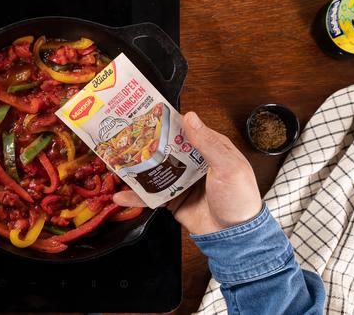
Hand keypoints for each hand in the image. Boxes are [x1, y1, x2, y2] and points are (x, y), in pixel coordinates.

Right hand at [114, 112, 261, 234]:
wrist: (234, 237)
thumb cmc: (239, 199)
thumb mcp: (228, 166)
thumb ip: (208, 143)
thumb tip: (190, 117)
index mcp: (210, 148)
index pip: (184, 130)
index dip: (165, 122)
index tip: (144, 115)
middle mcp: (193, 162)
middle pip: (164, 149)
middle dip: (143, 145)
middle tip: (121, 137)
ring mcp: (181, 181)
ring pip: (154, 171)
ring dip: (135, 169)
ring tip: (114, 164)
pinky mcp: (172, 199)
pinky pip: (151, 195)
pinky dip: (136, 196)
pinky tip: (121, 196)